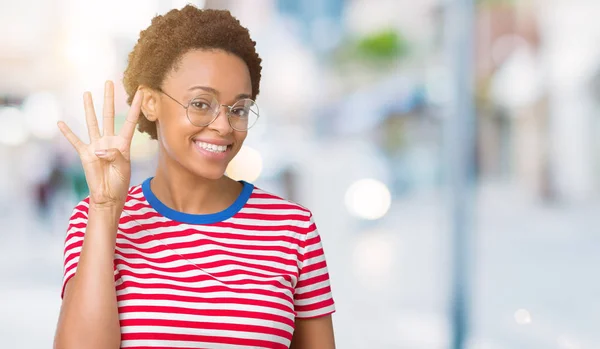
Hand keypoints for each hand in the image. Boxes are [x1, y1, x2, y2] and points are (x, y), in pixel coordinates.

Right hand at [58, 81, 143, 207]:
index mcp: (123, 143)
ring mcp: (96, 145)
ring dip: (89, 108)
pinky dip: (67, 132)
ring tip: (87, 93)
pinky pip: (75, 141)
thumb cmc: (119, 182)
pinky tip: (60, 122)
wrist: (108, 196)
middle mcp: (109, 141)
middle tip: (109, 82)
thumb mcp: (123, 167)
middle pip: (109, 115)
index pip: (130, 121)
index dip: (136, 107)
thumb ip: (114, 155)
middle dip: (109, 99)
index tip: (142, 92)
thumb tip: (99, 149)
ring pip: (93, 122)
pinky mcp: (85, 154)